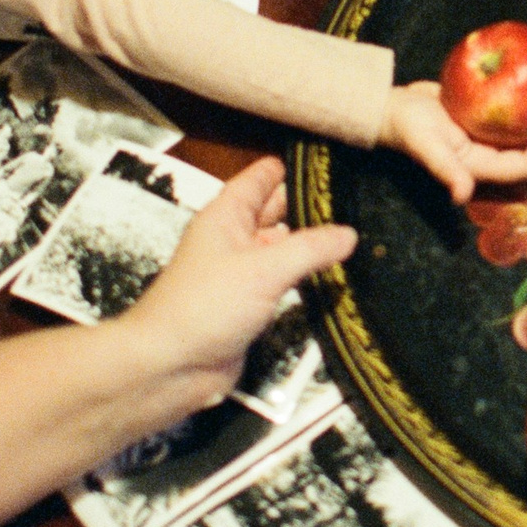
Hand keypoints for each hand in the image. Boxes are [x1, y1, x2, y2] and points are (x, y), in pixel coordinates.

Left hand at [110, 158, 355, 402]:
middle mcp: (232, 239)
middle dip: (309, 206)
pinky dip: (304, 276)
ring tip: (355, 234)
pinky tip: (334, 276)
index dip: (291, 167)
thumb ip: (310, 249)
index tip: (331, 161)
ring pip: (280, 248)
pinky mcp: (248, 304)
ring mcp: (239, 273)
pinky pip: (281, 281)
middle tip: (355, 201)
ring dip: (310, 244)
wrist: (171, 365)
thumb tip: (350, 233)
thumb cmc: (208, 304)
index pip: (261, 179)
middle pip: (274, 212)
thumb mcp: (263, 270)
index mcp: (226, 216)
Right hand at [383, 84, 526, 204]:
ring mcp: (488, 137)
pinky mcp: (483, 118)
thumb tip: (461, 196)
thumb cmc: (406, 128)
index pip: (526, 164)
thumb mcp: (425, 146)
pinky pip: (514, 111)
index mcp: (481, 167)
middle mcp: (490, 155)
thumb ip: (445, 170)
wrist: (390, 108)